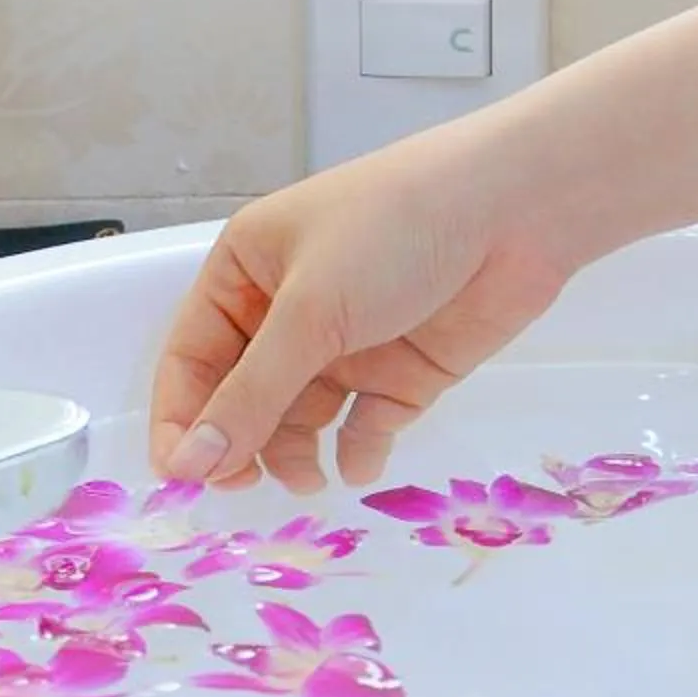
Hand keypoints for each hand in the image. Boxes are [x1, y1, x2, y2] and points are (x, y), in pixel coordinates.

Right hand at [148, 119, 573, 493]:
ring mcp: (346, 344)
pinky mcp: (400, 372)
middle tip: (244, 486)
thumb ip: (250, 396)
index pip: (191, 358)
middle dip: (239, 444)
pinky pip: (363, 427)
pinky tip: (359, 465)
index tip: (181, 479)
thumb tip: (188, 467)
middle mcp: (289, 310)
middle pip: (241, 396)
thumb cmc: (394, 231)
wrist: (516, 209)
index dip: (182, 419)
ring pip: (299, 420)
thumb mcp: (309, 310)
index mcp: (247, 272)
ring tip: (308, 479)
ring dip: (294, 455)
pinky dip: (356, 452)